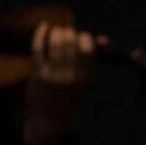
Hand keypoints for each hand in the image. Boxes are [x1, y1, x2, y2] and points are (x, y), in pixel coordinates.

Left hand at [22, 22, 98, 144]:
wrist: (51, 118)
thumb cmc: (69, 93)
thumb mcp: (85, 79)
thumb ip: (92, 58)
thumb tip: (105, 38)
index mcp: (87, 77)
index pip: (89, 49)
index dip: (85, 38)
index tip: (81, 36)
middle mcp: (73, 76)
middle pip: (72, 44)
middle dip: (70, 32)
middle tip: (67, 32)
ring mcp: (56, 75)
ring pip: (57, 44)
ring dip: (57, 32)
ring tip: (57, 30)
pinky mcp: (40, 74)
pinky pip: (39, 48)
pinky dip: (41, 34)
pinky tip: (44, 26)